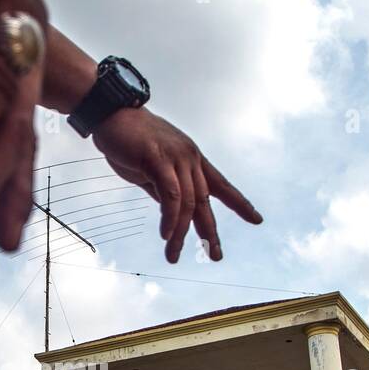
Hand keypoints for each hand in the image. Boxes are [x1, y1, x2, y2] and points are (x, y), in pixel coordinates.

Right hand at [92, 108, 261, 262]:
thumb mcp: (153, 170)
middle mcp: (190, 158)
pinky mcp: (158, 160)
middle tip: (216, 255)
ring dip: (180, 233)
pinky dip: (170, 217)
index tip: (256, 219)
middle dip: (211, 231)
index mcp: (193, 160)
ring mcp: (176, 158)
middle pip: (206, 201)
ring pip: (187, 203)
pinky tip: (166, 235)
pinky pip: (170, 194)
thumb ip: (164, 189)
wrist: (112, 114)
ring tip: (173, 255)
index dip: (240, 204)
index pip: (222, 185)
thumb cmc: (130, 140)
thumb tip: (171, 211)